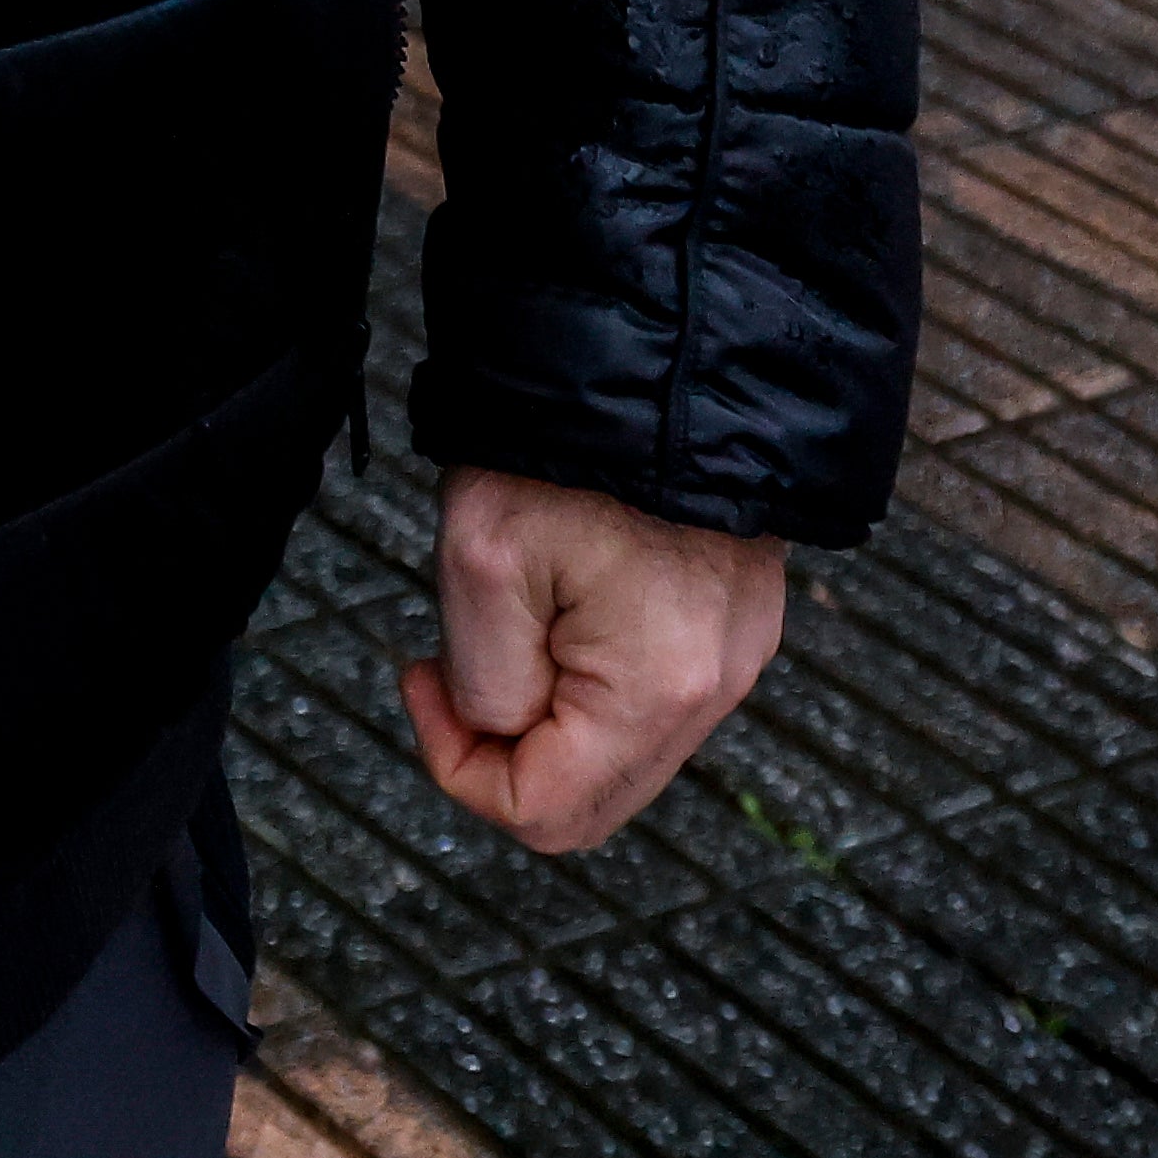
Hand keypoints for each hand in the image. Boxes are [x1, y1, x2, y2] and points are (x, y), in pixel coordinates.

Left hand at [400, 471, 788, 855]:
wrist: (660, 344)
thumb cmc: (564, 443)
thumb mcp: (480, 560)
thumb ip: (485, 682)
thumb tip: (500, 731)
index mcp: (656, 691)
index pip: (543, 813)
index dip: (456, 768)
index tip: (422, 676)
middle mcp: (714, 691)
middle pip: (589, 802)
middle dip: (502, 751)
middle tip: (452, 665)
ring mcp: (734, 658)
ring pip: (618, 753)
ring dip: (546, 712)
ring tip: (509, 616)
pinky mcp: (735, 622)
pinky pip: (651, 698)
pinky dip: (589, 679)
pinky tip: (558, 601)